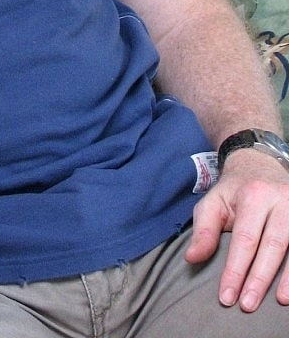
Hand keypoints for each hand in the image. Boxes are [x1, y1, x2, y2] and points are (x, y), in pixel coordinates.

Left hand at [186, 150, 288, 311]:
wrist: (260, 166)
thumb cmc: (234, 192)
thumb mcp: (212, 201)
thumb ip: (203, 230)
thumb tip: (192, 258)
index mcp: (253, 196)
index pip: (244, 239)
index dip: (235, 270)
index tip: (226, 296)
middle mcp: (280, 201)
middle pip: (272, 246)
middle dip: (259, 279)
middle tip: (247, 305)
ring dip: (287, 279)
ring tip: (277, 302)